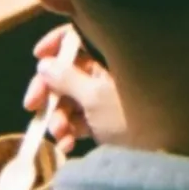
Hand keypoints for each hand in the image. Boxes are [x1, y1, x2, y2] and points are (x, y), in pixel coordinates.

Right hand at [23, 25, 125, 152]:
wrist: (156, 153)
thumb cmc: (129, 117)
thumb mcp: (95, 97)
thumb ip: (67, 79)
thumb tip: (44, 63)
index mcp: (108, 57)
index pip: (80, 36)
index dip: (57, 42)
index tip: (37, 55)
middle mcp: (106, 72)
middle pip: (66, 71)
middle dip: (47, 90)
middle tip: (32, 106)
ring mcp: (104, 97)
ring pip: (68, 99)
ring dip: (58, 117)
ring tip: (61, 134)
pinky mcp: (103, 121)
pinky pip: (78, 120)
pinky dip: (69, 131)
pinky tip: (68, 145)